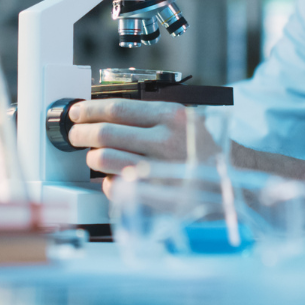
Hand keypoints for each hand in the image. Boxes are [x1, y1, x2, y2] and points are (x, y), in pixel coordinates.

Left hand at [66, 99, 222, 175]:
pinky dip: (107, 182)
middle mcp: (165, 141)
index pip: (116, 108)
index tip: (77, 113)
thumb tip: (106, 113)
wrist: (229, 186)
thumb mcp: (184, 122)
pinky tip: (113, 178)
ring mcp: (158, 170)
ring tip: (93, 157)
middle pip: (105, 133)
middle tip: (75, 135)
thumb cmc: (201, 152)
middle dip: (81, 133)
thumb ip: (150, 116)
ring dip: (91, 157)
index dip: (89, 110)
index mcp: (171, 117)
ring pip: (103, 159)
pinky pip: (114, 186)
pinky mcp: (152, 196)